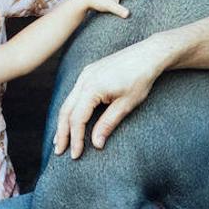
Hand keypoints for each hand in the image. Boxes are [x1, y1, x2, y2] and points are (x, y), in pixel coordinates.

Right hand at [53, 37, 165, 158]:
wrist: (149, 54)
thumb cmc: (141, 78)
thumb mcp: (126, 104)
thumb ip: (108, 123)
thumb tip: (96, 144)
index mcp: (92, 87)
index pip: (77, 119)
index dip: (75, 138)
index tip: (75, 155)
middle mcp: (84, 79)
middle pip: (66, 111)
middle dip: (62, 133)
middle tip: (59, 152)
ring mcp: (85, 74)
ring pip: (68, 102)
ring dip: (63, 122)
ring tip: (59, 140)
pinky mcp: (89, 72)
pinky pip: (74, 94)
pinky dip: (71, 109)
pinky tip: (71, 120)